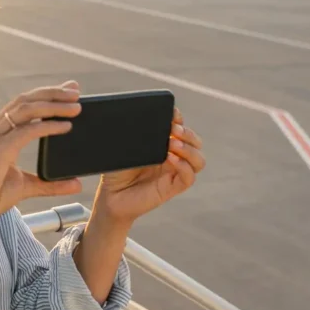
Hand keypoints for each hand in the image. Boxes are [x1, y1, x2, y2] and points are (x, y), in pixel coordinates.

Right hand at [0, 80, 85, 226]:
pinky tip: (65, 126)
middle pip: (25, 100)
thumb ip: (48, 184)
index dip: (45, 95)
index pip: (22, 105)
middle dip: (52, 92)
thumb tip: (76, 184)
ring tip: (75, 104)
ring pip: (26, 109)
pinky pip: (26, 131)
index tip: (67, 92)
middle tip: (75, 89)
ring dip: (52, 104)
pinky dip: (47, 126)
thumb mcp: (23, 187)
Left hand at [93, 106, 204, 223]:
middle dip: (188, 133)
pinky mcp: (171, 188)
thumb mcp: (125, 148)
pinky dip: (184, 167)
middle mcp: (173, 157)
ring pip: (198, 160)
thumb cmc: (117, 170)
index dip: (179, 119)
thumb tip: (144, 119)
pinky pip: (188, 178)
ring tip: (172, 144)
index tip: (172, 113)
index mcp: (163, 144)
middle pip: (195, 142)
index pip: (181, 128)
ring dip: (189, 149)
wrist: (110, 196)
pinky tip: (171, 159)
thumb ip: (137, 135)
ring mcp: (174, 172)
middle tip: (174, 129)